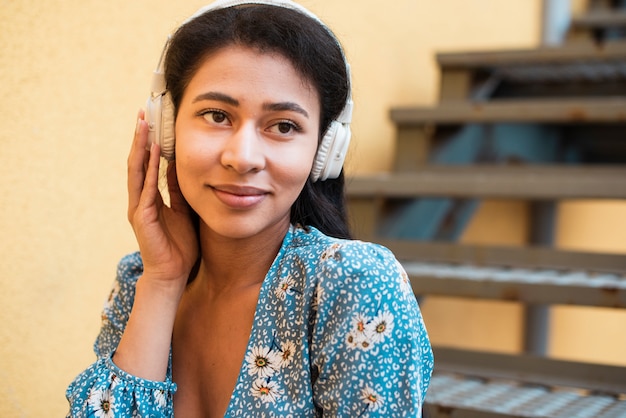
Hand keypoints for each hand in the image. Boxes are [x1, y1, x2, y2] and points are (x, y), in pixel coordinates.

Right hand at [127, 110, 198, 288]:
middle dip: (140, 137)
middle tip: (143, 112)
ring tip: (144, 123)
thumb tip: (181, 167)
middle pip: (138, 161)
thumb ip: (179, 191)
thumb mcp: (184, 210)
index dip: (149, 143)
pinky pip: (147, 187)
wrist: (173, 274)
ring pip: (137, 170)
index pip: (148, 164)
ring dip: (140, 146)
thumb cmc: (179, 245)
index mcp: (149, 198)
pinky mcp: (142, 216)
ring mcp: (138, 207)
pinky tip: (155, 151)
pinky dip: (150, 168)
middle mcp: (140, 199)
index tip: (153, 121)